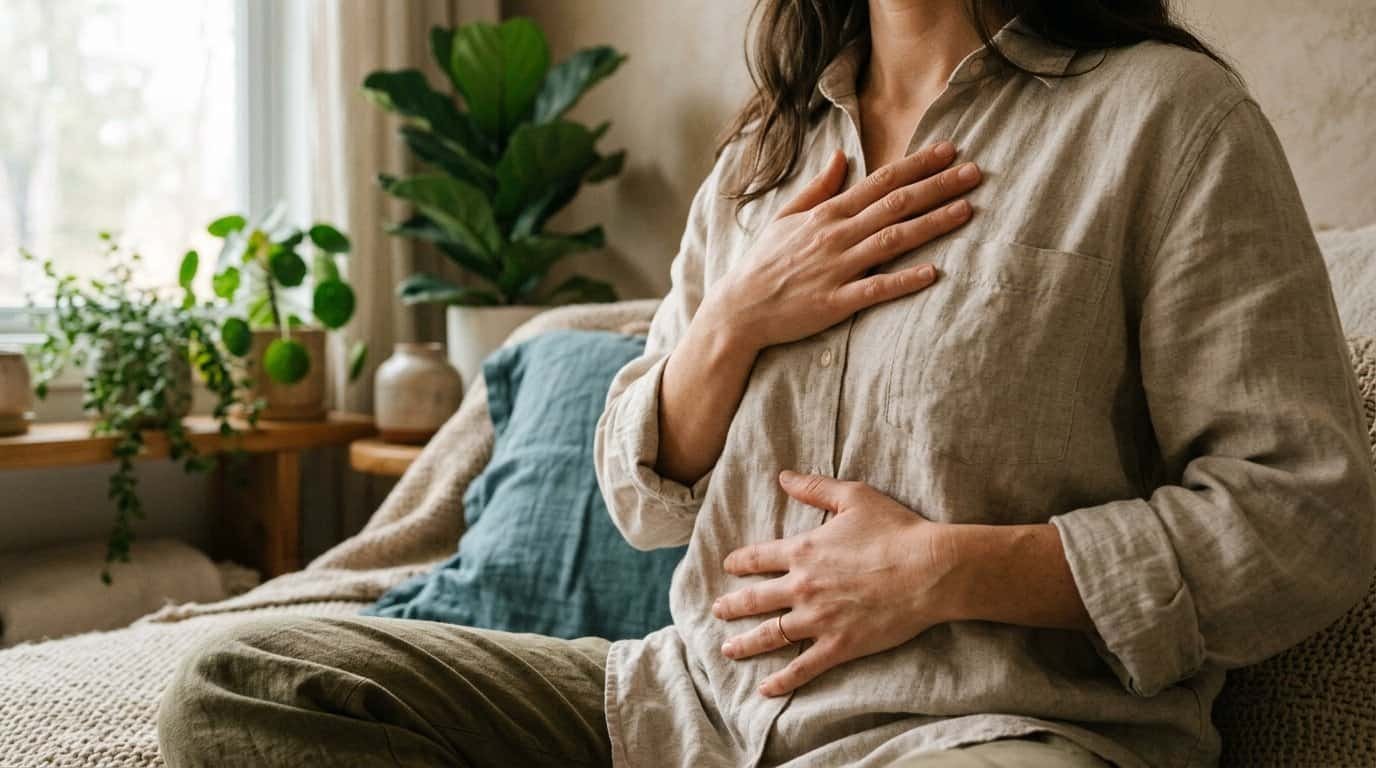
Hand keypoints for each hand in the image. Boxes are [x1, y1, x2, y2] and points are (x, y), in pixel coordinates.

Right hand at [697, 141, 980, 353]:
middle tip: (975, 172)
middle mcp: (835, 236)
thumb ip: (818, 188)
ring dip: (931, 224)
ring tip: (967, 210)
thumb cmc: (763, 264)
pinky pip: (875, 289)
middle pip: (895, 204)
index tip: (949, 149)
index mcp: (827, 214)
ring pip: (892, 240)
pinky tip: (933, 273)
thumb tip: (841, 155)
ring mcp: (836, 269)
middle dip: (937, 186)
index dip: (917, 164)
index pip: (880, 181)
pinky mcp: (834, 303)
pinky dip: (903, 281)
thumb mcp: (785, 218)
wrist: (738, 309)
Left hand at [712, 471, 961, 696]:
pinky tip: (765, 689)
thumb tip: (783, 477)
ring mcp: (819, 619)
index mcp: (804, 550)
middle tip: (717, 611)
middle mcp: (803, 587)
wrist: (929, 570)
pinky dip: (782, 680)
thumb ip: (815, 487)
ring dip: (745, 644)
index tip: (729, 566)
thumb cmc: (896, 530)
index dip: (740, 562)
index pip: (759, 557)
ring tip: (728, 650)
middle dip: (732, 605)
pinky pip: (802, 667)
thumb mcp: (854, 497)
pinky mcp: (839, 645)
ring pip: (770, 635)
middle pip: (755, 599)